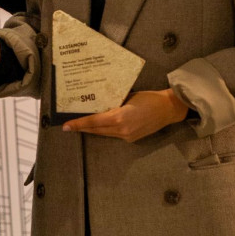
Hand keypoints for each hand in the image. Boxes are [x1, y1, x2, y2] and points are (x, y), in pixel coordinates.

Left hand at [62, 89, 188, 141]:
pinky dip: (104, 130)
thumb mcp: (128, 96)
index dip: (79, 124)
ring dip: (92, 130)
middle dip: (81, 128)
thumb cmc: (149, 98)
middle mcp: (121, 130)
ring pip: (104, 133)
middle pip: (96, 130)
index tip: (66, 126)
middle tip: (68, 126)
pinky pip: (113, 135)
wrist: (168, 109)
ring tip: (80, 125)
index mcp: (119, 117)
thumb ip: (113, 103)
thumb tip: (100, 105)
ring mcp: (127, 136)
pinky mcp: (131, 139)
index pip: (94, 122)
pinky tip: (99, 126)